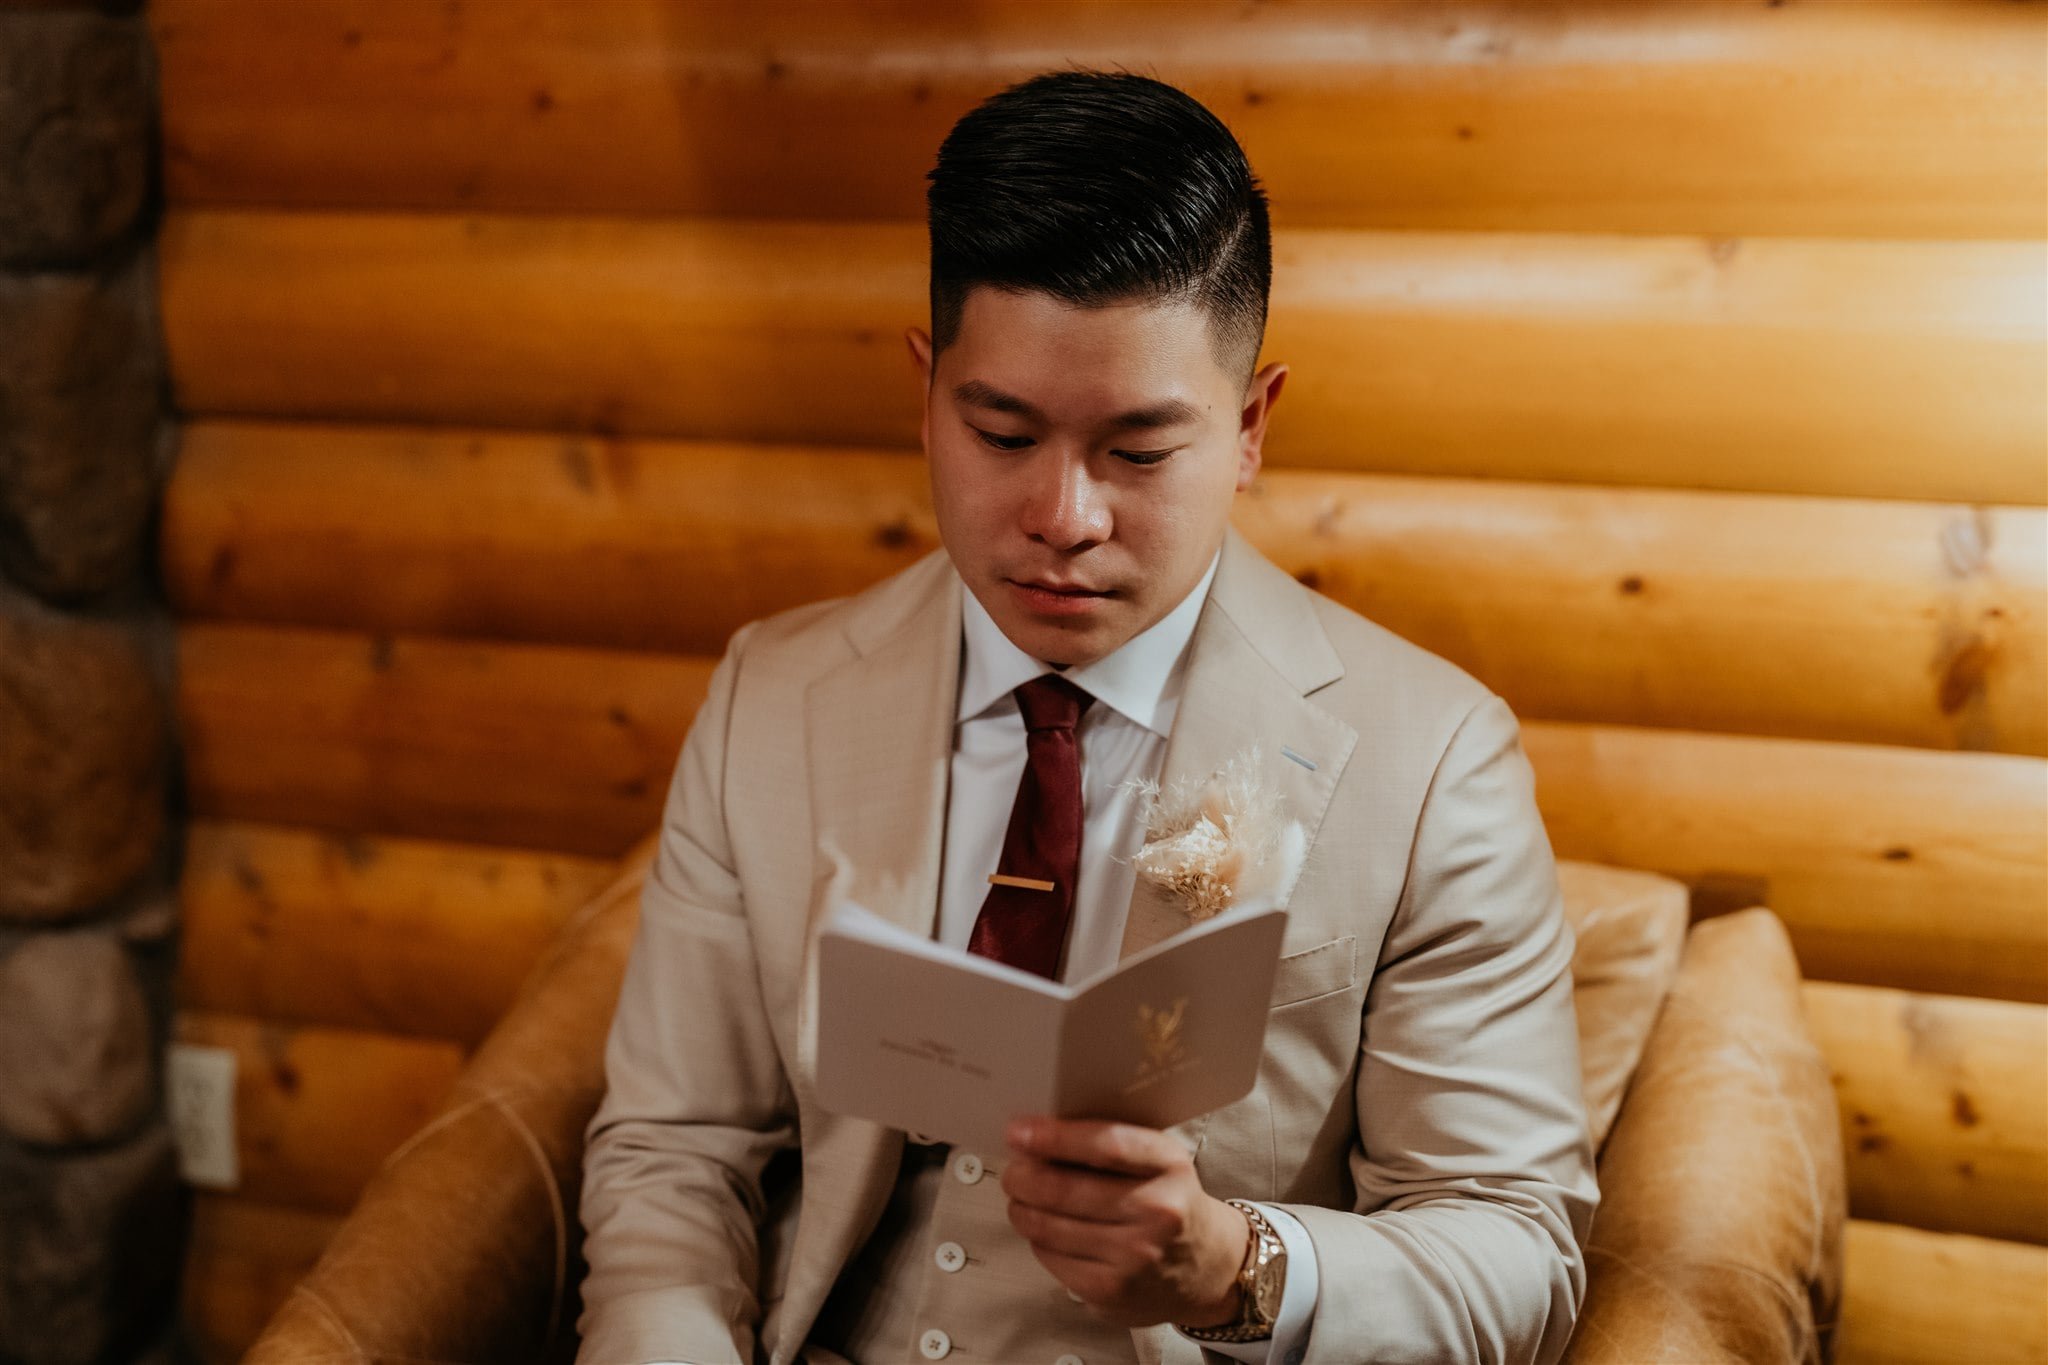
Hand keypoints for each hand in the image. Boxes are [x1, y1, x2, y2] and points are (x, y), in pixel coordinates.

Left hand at [1001, 1116, 1248, 1327]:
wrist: (1209, 1267)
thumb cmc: (1171, 1202)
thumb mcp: (1159, 1162)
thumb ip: (1111, 1144)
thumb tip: (1039, 1134)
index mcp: (1169, 1166)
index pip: (1106, 1146)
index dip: (1054, 1137)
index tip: (1018, 1132)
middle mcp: (1157, 1212)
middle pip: (1064, 1190)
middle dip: (1023, 1177)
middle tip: (1014, 1170)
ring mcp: (1134, 1257)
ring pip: (1048, 1227)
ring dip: (1022, 1209)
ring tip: (1021, 1199)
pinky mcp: (1111, 1291)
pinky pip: (1051, 1258)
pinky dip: (1038, 1240)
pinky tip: (1047, 1231)